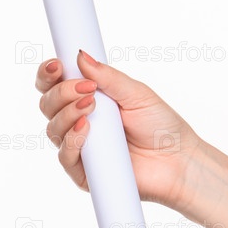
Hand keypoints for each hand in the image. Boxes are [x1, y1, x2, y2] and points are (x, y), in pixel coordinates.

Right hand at [36, 50, 202, 209]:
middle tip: (86, 88)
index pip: (55, 84)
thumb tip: (81, 55)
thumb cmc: (160, 125)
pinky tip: (86, 128)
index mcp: (88, 98)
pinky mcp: (84, 172)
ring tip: (91, 106)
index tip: (57, 64)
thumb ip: (108, 76)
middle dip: (61, 92)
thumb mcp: (136, 93)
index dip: (48, 73)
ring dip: (67, 113)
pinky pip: (65, 156)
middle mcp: (79, 121)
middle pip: (48, 104)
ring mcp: (80, 146)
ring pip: (53, 128)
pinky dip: (71, 140)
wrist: (178, 160)